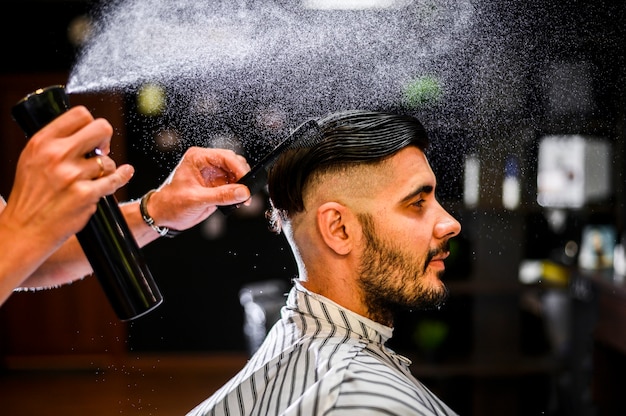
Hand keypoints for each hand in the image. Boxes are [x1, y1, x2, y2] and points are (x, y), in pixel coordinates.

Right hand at [1, 106, 133, 248]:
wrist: (25, 229)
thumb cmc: (31, 195)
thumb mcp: (33, 159)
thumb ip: (57, 143)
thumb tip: (88, 132)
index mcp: (42, 142)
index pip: (80, 114)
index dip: (92, 124)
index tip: (93, 137)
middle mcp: (56, 155)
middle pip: (101, 128)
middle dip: (106, 139)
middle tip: (102, 150)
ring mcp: (72, 175)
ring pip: (108, 160)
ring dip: (106, 169)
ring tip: (93, 179)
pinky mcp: (85, 194)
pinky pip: (114, 180)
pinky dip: (121, 177)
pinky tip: (125, 173)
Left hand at [145, 146, 250, 230]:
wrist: (163, 216)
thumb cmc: (170, 203)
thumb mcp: (196, 199)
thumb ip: (222, 195)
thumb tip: (243, 192)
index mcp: (198, 158)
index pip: (226, 157)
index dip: (239, 169)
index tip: (247, 182)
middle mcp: (206, 163)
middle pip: (233, 164)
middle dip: (242, 177)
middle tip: (246, 193)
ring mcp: (212, 175)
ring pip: (236, 175)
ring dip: (241, 186)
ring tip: (241, 200)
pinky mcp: (216, 186)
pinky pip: (233, 186)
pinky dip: (237, 194)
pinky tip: (236, 201)